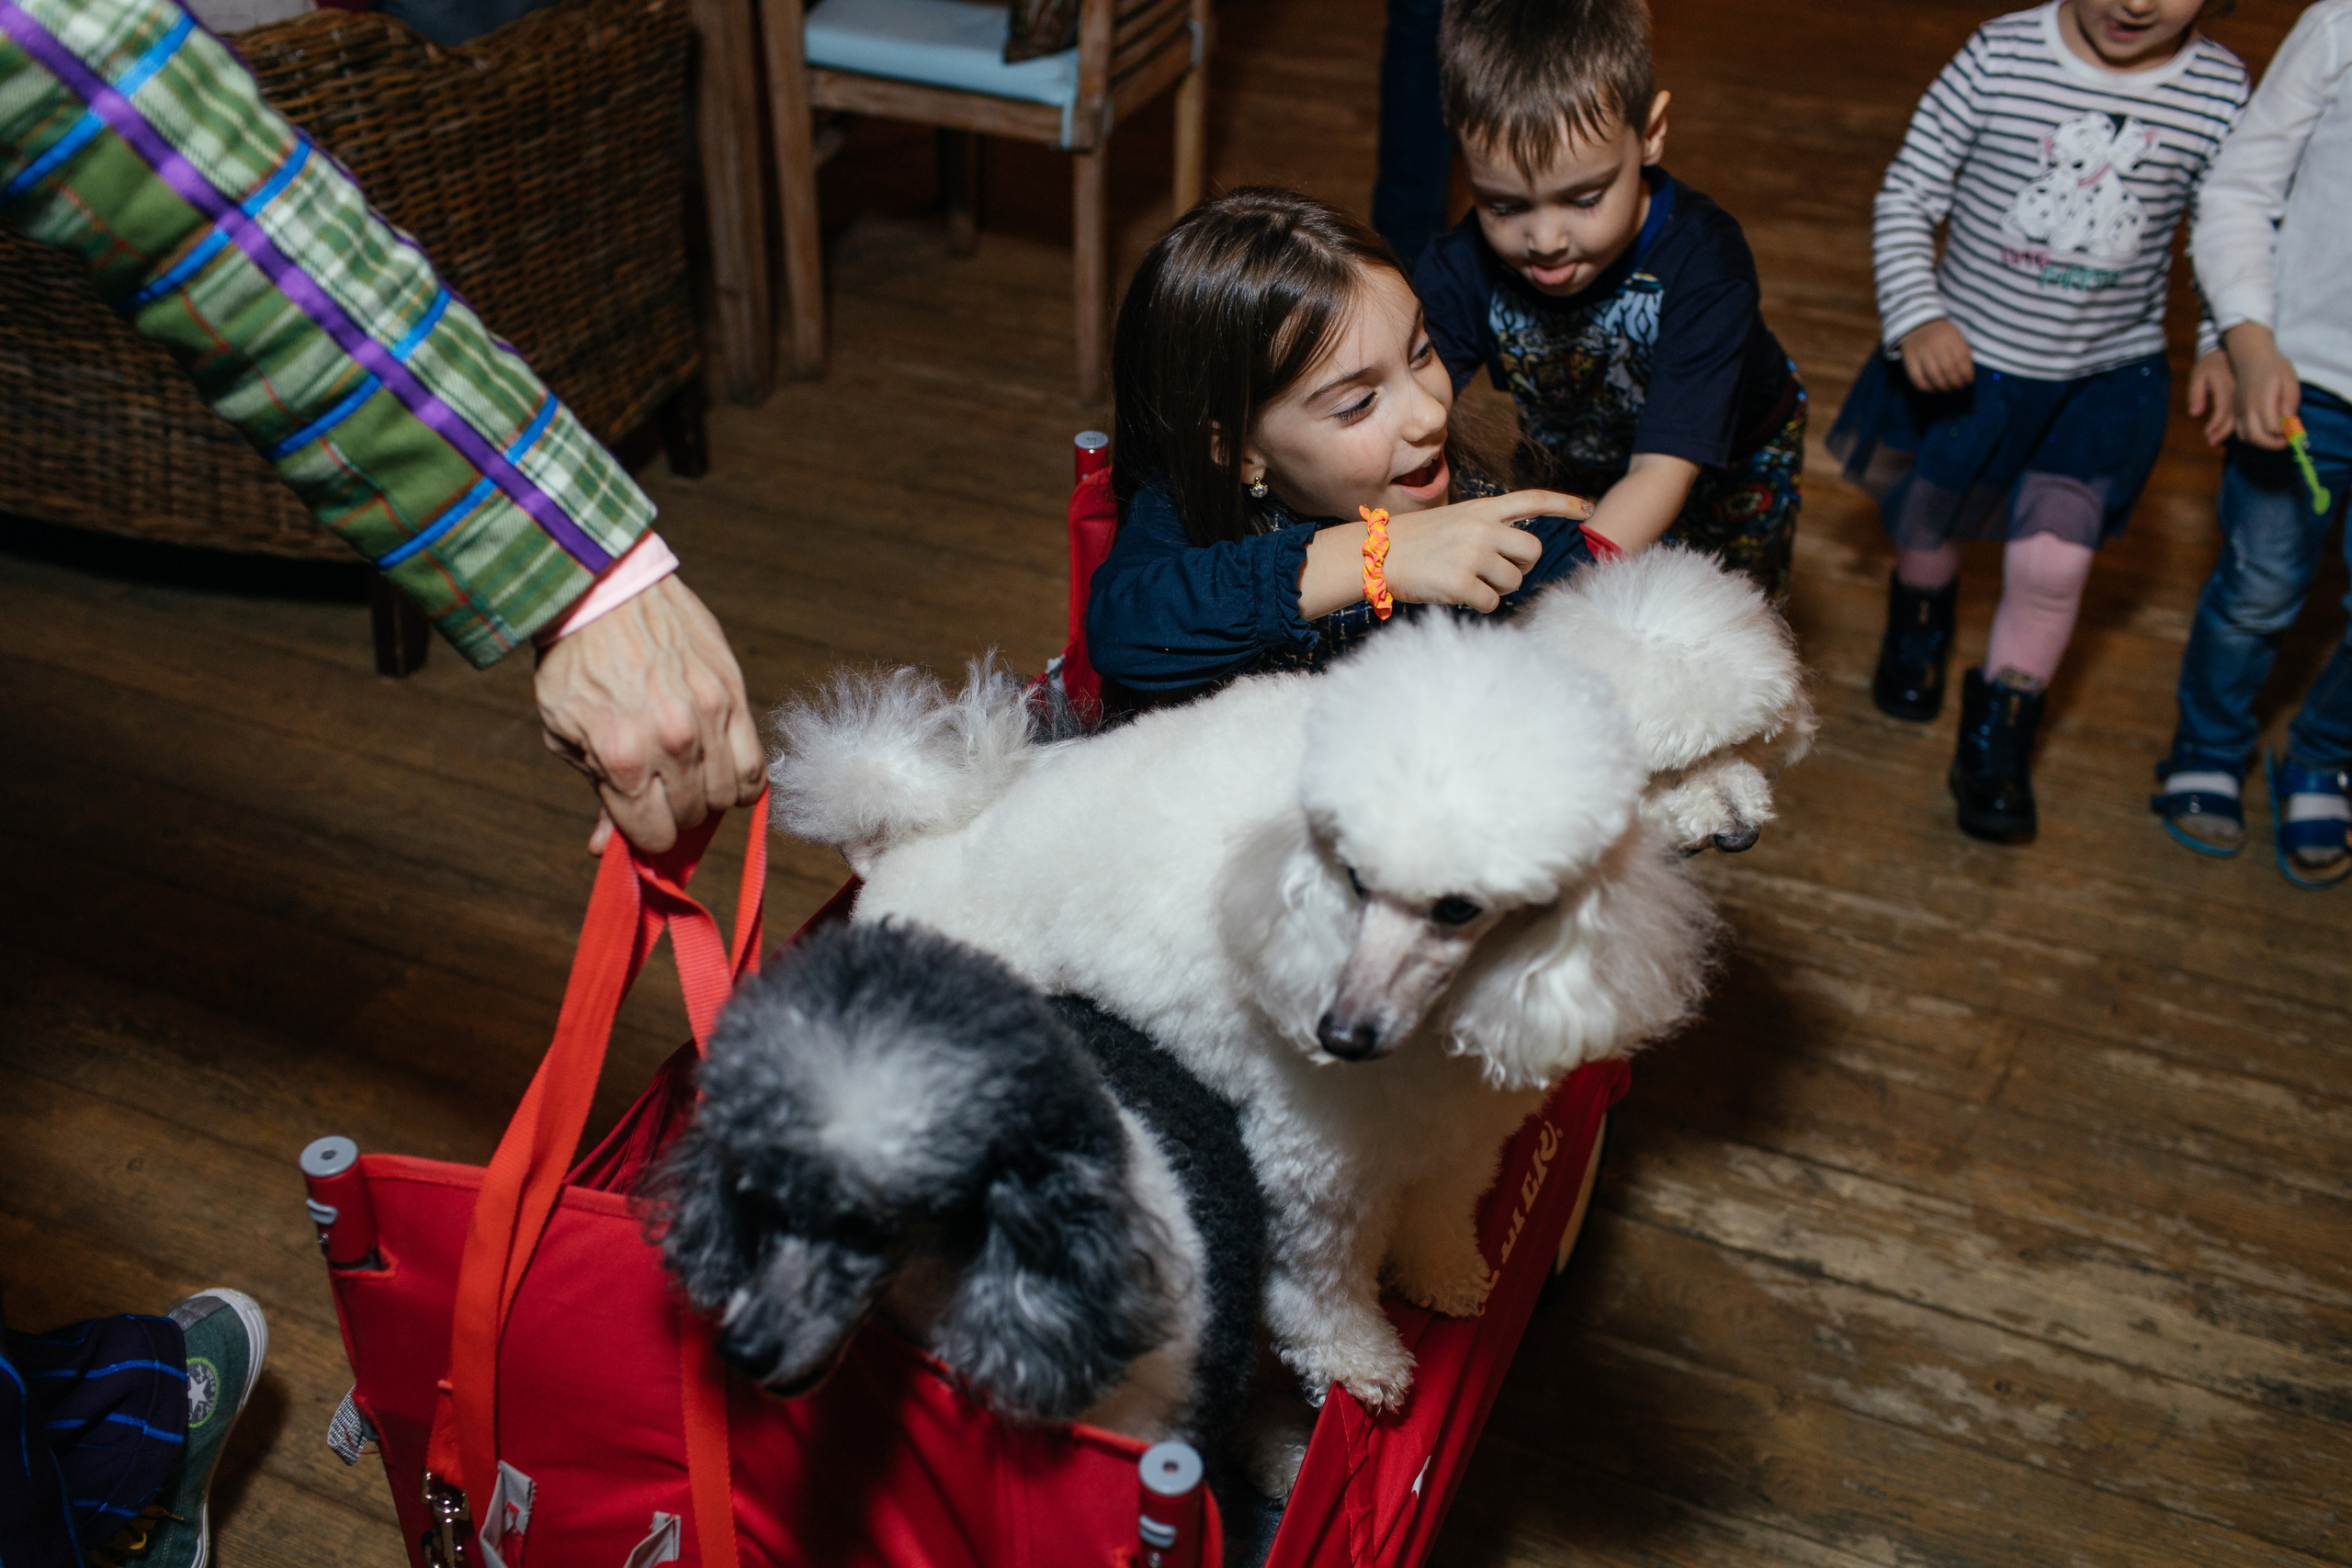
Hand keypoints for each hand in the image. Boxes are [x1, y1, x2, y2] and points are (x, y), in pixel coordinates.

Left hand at [534, 575, 764, 853]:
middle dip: (675, 815)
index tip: (642, 821)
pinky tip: (721, 767)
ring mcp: (709, 718)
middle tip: (661, 793)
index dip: (646, 836)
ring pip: (730, 797)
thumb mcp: (565, 732)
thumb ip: (595, 790)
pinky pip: (757, 765)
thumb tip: (605, 848)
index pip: (654, 835)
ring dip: (709, 797)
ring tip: (690, 777)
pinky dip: (743, 779)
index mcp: (622, 758)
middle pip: (693, 817)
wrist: (604, 589)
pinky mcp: (734, 694)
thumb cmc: (575, 663)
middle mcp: (672, 743)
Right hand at [1383, 490, 1593, 611]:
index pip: (1532, 500)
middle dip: (1520, 566)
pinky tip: (1456, 594)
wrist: (1374, 553)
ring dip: (1497, 588)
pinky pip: (1492, 603)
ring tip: (1467, 581)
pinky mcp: (1461, 582)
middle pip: (1531, 550)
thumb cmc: (1411, 541)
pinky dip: (1479, 604)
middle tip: (1497, 571)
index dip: (1563, 504)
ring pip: (1514, 581)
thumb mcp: (1451, 520)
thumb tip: (1512, 556)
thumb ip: (1483, 528)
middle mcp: (1482, 528)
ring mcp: (1473, 554)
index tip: (1586, 508)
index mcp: (1480, 509)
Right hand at [1897, 320, 1974, 393]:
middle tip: (1959, 387)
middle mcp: (1936, 344)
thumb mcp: (1956, 336)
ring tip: (1948, 389)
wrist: (1917, 324)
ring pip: (1933, 374)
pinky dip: (1925, 387)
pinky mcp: (1909, 359)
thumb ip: (1963, 352)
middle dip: (1956, 382)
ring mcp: (1921, 352)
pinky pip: (1916, 377)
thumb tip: (1967, 374)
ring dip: (1943, 386)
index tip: (1969, 381)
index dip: (1967, 373)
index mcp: (1951, 337)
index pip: (1961, 358)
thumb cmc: (1942, 334)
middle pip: (1948, 368)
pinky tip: (1932, 390)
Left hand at [2185, 349, 2236, 446]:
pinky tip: (2224, 430)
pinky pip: (2241, 411)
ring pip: (2239, 415)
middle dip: (2221, 431)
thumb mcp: (2197, 376)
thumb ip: (2195, 394)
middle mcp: (2236, 391)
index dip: (2215, 424)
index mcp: (2225, 386)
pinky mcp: (2243, 395)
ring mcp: (2241, 393)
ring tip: (2214, 439)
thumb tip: (2195, 413)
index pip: (2222, 409)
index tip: (2206, 434)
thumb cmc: (2208, 365)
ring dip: (2227, 429)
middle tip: (2210, 441)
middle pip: (2233, 415)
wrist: (2224, 352)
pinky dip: (2234, 422)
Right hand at [2223, 322, 2300, 449]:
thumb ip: (2291, 399)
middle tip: (2286, 442)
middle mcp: (2247, 407)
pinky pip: (2241, 432)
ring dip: (2262, 443)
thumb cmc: (2274, 367)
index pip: (2272, 427)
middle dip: (2273, 444)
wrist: (2250, 357)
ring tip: (2276, 438)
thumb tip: (2288, 419)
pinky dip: (2252, 437)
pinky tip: (2264, 432)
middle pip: (2257, 436)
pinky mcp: (2236, 411)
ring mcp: (2239, 410)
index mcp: (2262, 399)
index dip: (2285, 433)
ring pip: (2247, 437)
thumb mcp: (2289, 379)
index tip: (2294, 432)